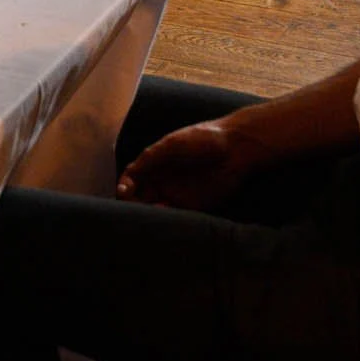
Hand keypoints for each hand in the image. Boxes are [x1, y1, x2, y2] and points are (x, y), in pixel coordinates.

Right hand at [117, 114, 274, 211]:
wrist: (237, 148)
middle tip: (128, 212)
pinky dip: (166, 221)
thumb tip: (128, 175)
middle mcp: (163, 179)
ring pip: (155, 209)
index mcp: (156, 162)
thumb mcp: (173, 144)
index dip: (124, 186)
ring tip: (144, 219)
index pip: (132, 177)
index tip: (122, 193)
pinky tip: (163, 221)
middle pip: (140, 196)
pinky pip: (175, 217)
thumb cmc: (204, 139)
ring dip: (147, 215)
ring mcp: (177, 193)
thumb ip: (151, 158)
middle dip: (132, 204)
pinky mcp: (193, 206)